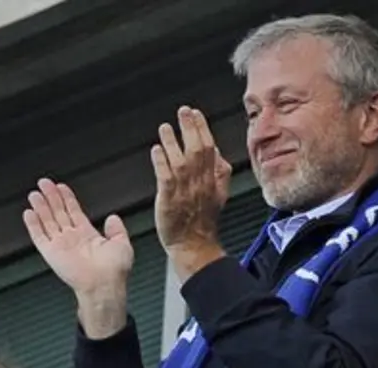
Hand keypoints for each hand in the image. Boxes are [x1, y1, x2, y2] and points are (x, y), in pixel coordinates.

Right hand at [24, 179, 133, 295]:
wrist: (104, 285)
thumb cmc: (115, 271)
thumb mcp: (122, 244)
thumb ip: (117, 230)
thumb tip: (114, 218)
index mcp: (88, 236)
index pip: (74, 212)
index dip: (67, 198)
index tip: (61, 187)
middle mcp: (73, 239)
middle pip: (58, 213)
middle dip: (51, 197)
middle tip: (44, 183)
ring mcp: (61, 245)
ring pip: (47, 221)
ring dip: (41, 207)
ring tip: (34, 194)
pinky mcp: (51, 254)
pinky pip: (39, 237)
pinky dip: (33, 225)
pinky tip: (28, 213)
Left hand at [151, 106, 230, 278]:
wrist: (194, 246)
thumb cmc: (202, 221)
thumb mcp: (220, 194)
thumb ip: (220, 171)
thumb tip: (216, 151)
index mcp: (213, 180)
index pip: (210, 148)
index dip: (203, 128)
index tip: (195, 113)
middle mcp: (200, 183)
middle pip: (197, 150)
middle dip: (190, 128)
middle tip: (183, 111)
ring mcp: (185, 191)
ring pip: (181, 161)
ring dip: (173, 142)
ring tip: (165, 127)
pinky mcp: (170, 200)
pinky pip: (166, 178)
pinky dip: (161, 162)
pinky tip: (156, 150)